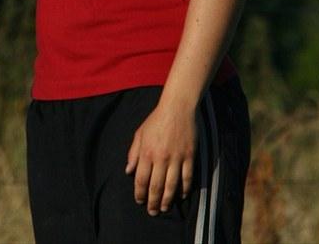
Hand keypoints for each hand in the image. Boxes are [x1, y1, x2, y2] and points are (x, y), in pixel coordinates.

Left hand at [125, 101, 196, 215]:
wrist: (177, 108)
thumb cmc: (156, 120)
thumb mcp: (140, 133)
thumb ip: (134, 153)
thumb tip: (129, 171)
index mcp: (146, 152)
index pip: (141, 179)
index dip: (140, 193)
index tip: (139, 201)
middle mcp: (161, 157)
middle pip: (156, 186)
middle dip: (153, 202)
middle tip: (152, 212)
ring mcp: (176, 157)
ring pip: (172, 185)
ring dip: (167, 200)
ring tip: (164, 208)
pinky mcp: (189, 156)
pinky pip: (187, 177)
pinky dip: (184, 189)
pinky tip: (181, 196)